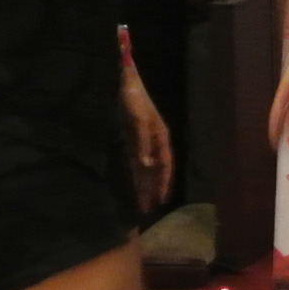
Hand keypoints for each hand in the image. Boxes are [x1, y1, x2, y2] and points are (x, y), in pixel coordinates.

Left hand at [122, 68, 172, 208]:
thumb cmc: (132, 96)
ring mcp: (143, 141)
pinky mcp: (131, 139)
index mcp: (160, 136)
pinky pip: (135, 162)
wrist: (124, 81)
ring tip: (144, 204)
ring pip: (146, 168)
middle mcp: (154, 141)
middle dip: (155, 188)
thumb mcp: (137, 117)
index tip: (161, 200)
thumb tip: (147, 165)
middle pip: (157, 170)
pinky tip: (135, 186)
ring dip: (145, 185)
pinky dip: (136, 175)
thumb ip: (142, 141)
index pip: (164, 164)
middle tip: (152, 209)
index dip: (163, 182)